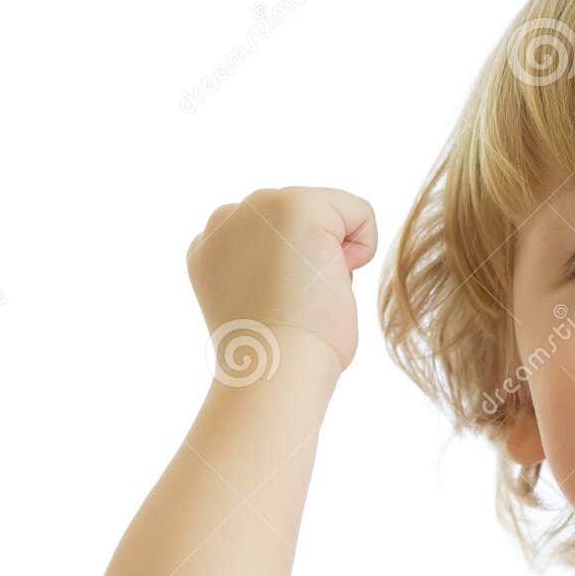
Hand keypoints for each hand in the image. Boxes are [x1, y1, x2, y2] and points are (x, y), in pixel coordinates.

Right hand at [186, 186, 377, 374]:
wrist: (274, 369)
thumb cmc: (278, 357)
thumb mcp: (257, 302)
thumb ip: (265, 268)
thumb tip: (302, 263)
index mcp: (210, 246)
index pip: (275, 238)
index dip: (294, 274)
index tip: (278, 307)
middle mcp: (226, 218)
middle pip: (304, 221)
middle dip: (313, 259)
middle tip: (296, 303)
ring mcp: (257, 207)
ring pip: (328, 213)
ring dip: (333, 256)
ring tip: (309, 292)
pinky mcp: (296, 206)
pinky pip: (358, 211)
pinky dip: (364, 247)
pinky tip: (333, 279)